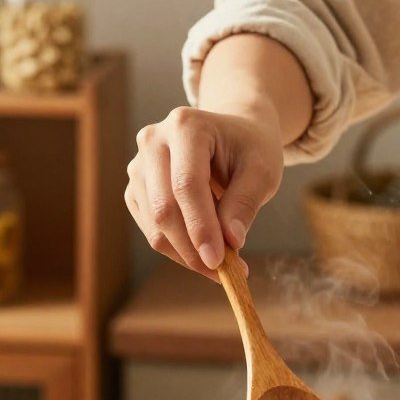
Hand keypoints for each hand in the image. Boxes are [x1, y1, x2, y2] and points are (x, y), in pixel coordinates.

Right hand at [125, 103, 283, 278]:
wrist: (233, 135)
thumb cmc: (249, 149)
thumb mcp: (262, 170)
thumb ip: (245, 202)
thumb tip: (231, 241)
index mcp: (186, 126)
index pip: (186, 185)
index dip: (201, 227)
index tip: (220, 261)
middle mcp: (153, 141)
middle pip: (164, 208)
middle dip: (193, 248)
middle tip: (226, 273)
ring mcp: (139, 165)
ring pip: (155, 225)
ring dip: (187, 254)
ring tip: (224, 264)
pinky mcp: (137, 189)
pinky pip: (152, 230)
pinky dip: (178, 250)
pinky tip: (205, 253)